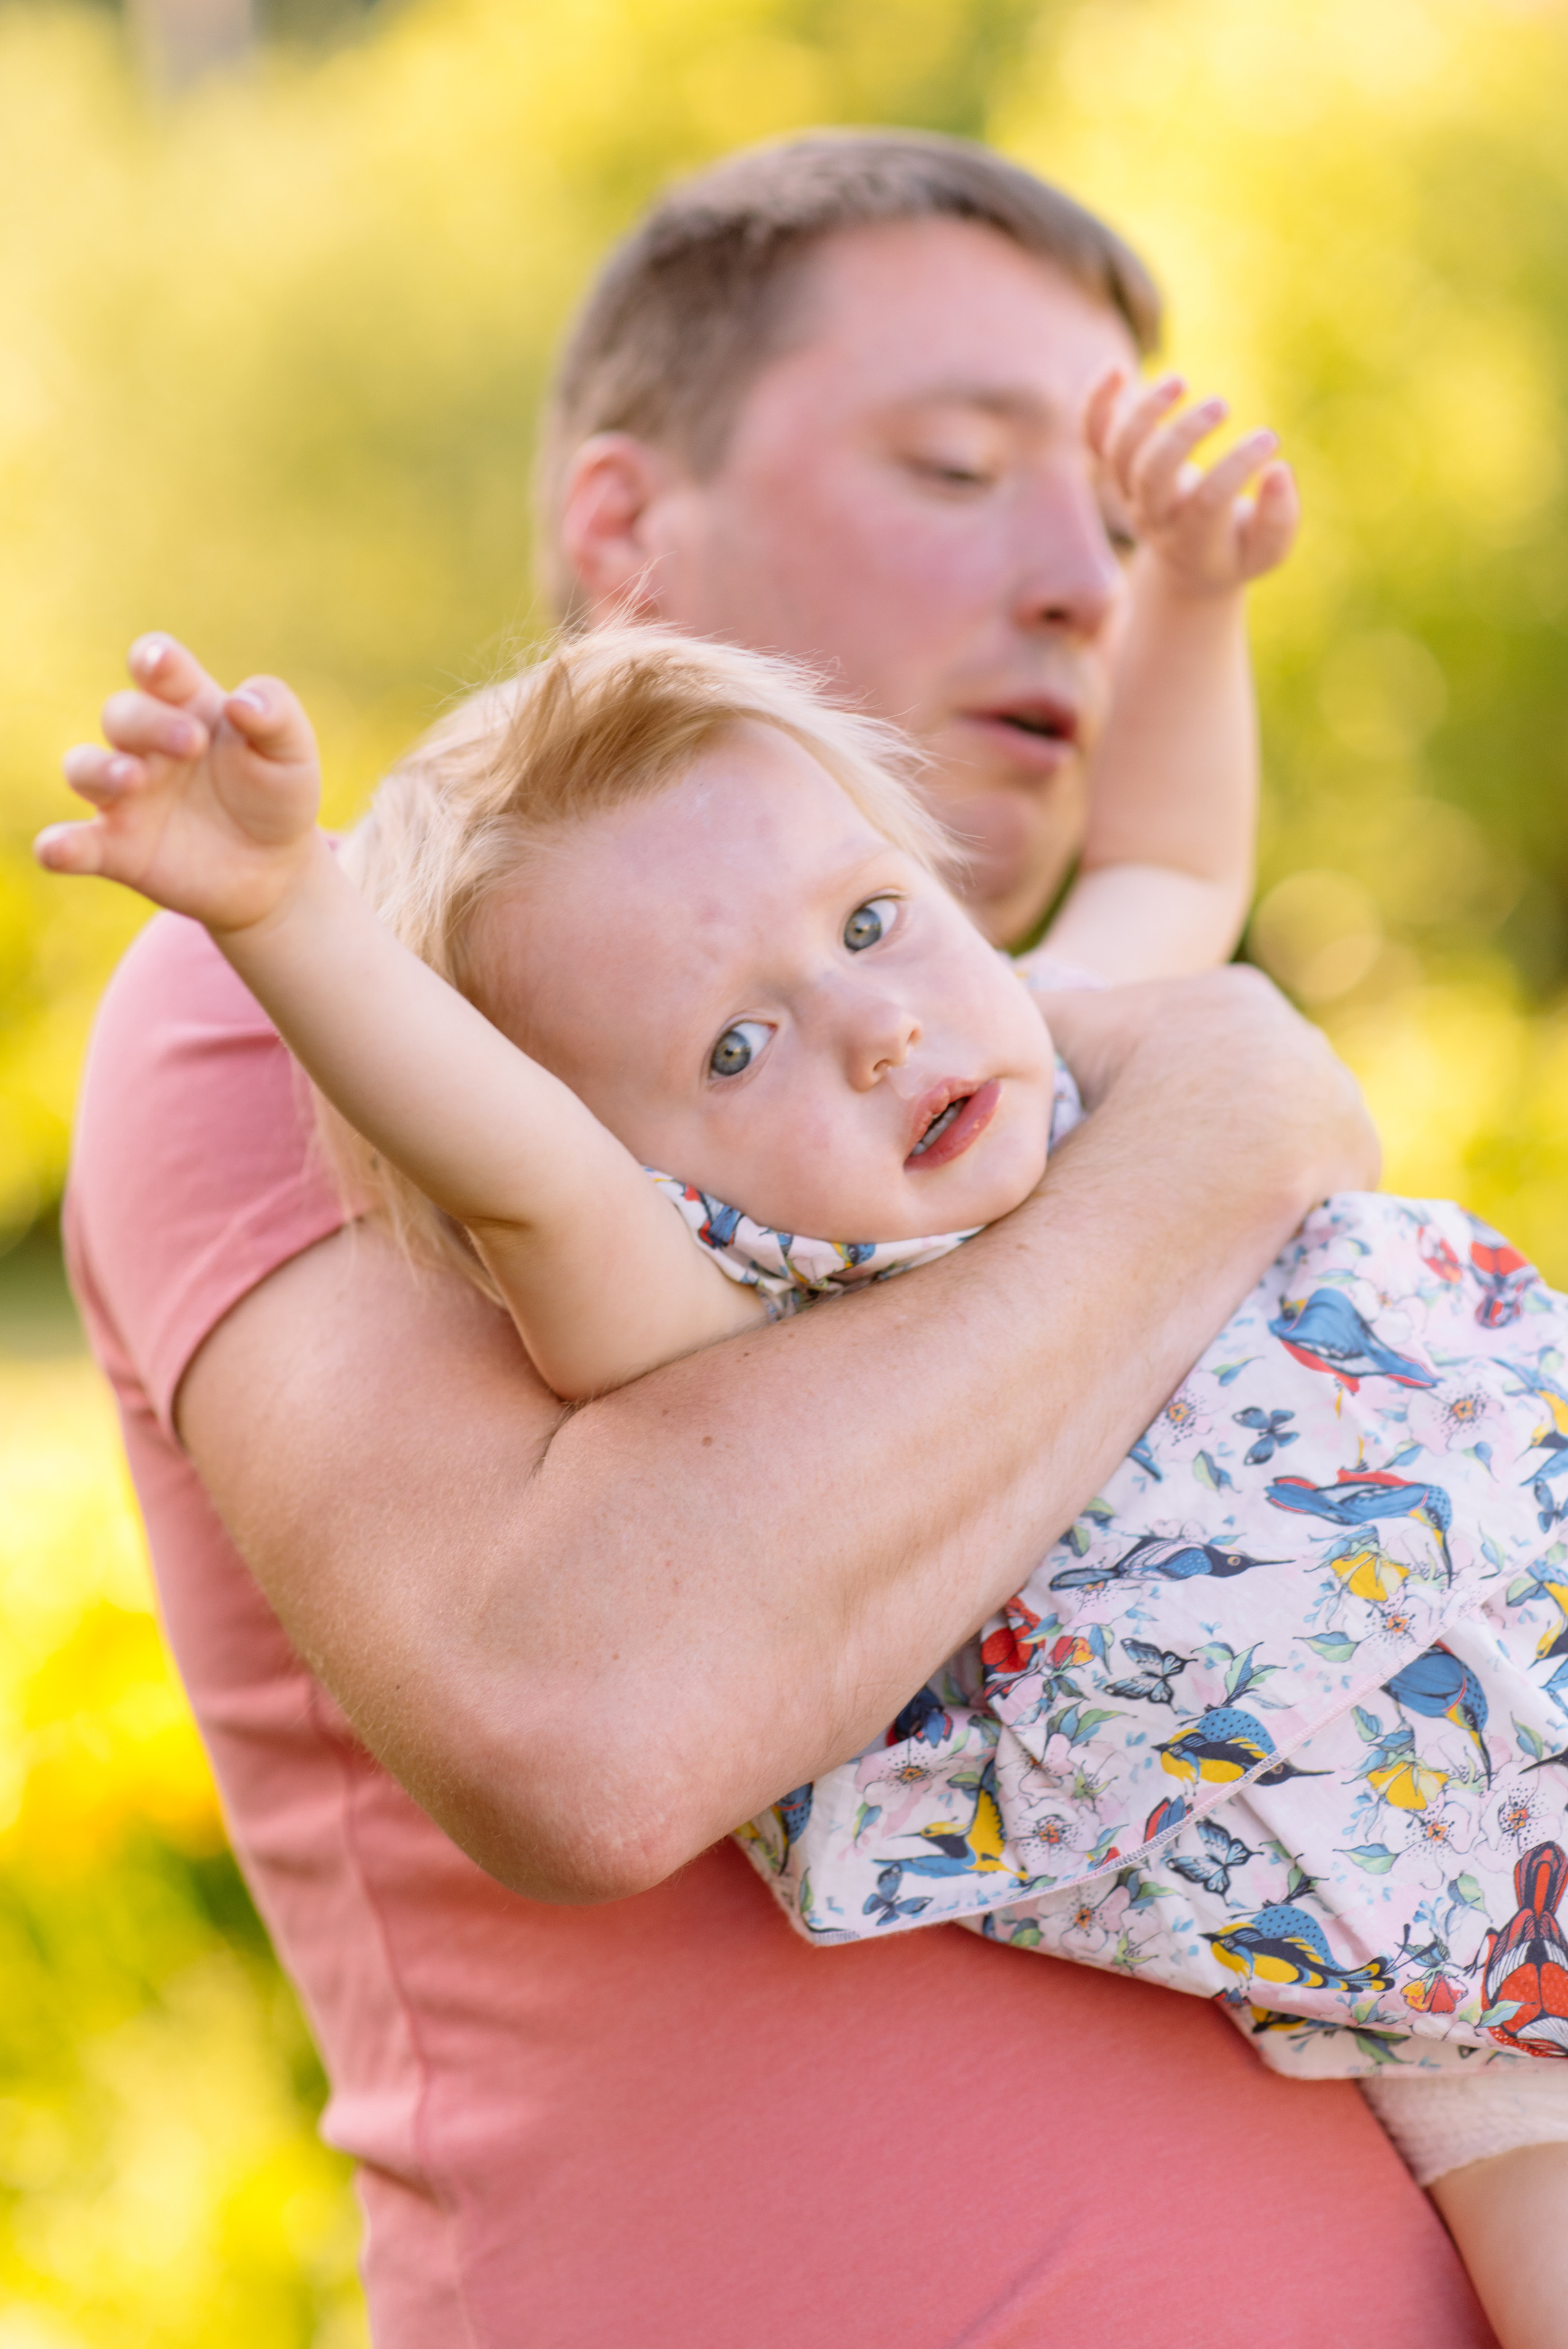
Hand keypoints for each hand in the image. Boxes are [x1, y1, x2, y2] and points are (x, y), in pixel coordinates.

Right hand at [37, 635, 323, 934]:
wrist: (276, 870)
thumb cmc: (277, 795)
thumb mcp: (292, 753)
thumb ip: (276, 716)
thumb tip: (242, 703)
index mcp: (188, 707)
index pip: (157, 667)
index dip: (153, 660)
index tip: (161, 663)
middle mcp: (146, 746)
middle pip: (123, 714)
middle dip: (150, 723)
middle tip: (193, 743)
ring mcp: (126, 796)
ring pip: (84, 767)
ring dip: (101, 769)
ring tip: (134, 780)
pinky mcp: (117, 849)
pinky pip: (75, 843)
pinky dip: (60, 845)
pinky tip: (56, 850)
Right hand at [1043, 966, 1380, 1203]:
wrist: (1166, 1180)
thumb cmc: (1102, 1102)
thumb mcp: (1050, 1035)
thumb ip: (1029, 1007)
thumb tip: (988, 998)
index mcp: (1235, 996)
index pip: (1202, 1043)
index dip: (1160, 1089)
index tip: (1131, 1133)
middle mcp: (1299, 1034)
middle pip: (1250, 1084)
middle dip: (1217, 1124)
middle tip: (1164, 1175)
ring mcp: (1336, 1095)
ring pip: (1289, 1130)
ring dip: (1258, 1161)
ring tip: (1201, 1204)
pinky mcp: (1359, 1154)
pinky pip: (1321, 1179)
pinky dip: (1291, 1200)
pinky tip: (1248, 1225)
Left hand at [1087, 368, 1298, 597]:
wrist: (1185, 568)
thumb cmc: (1235, 552)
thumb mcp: (1264, 552)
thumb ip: (1277, 520)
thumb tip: (1278, 470)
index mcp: (1192, 541)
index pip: (1208, 501)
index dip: (1237, 467)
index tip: (1270, 439)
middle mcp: (1153, 516)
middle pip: (1151, 475)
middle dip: (1183, 435)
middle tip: (1222, 406)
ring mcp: (1129, 492)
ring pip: (1119, 452)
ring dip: (1144, 413)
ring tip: (1180, 382)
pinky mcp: (1118, 469)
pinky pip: (1093, 437)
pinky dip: (1097, 404)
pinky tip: (1119, 371)